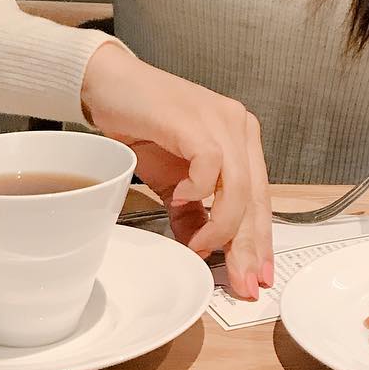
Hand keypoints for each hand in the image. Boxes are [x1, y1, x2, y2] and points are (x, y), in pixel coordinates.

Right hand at [80, 40, 272, 299]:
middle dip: (249, 246)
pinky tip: (180, 201)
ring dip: (224, 227)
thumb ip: (190, 212)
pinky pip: (211, 166)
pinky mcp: (196, 121)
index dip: (261, 240)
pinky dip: (199, 191)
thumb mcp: (171, 180)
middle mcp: (238, 126)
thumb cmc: (142, 126)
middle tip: (242, 283)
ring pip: (240, 187)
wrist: (108, 86)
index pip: (260, 198)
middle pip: (256, 198)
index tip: (257, 275)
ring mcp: (221, 121)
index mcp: (241, 138)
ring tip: (202, 248)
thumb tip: (200, 249)